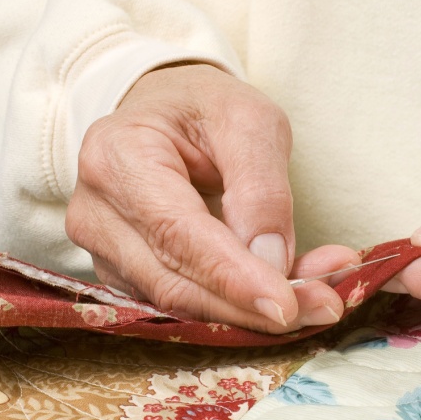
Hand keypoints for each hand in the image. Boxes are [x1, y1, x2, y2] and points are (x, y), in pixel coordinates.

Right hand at [65, 64, 353, 331]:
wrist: (163, 113)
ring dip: (251, 310)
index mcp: (117, 157)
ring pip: (179, 304)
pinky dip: (236, 305)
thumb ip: (261, 187)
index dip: (231, 276)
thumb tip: (271, 262)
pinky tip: (286, 291)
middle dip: (251, 304)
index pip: (176, 233)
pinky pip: (181, 304)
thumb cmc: (202, 109)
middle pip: (175, 282)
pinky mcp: (123, 276)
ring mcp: (102, 250)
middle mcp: (95, 212)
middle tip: (325, 305)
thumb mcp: (248, 120)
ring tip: (318, 296)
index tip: (287, 305)